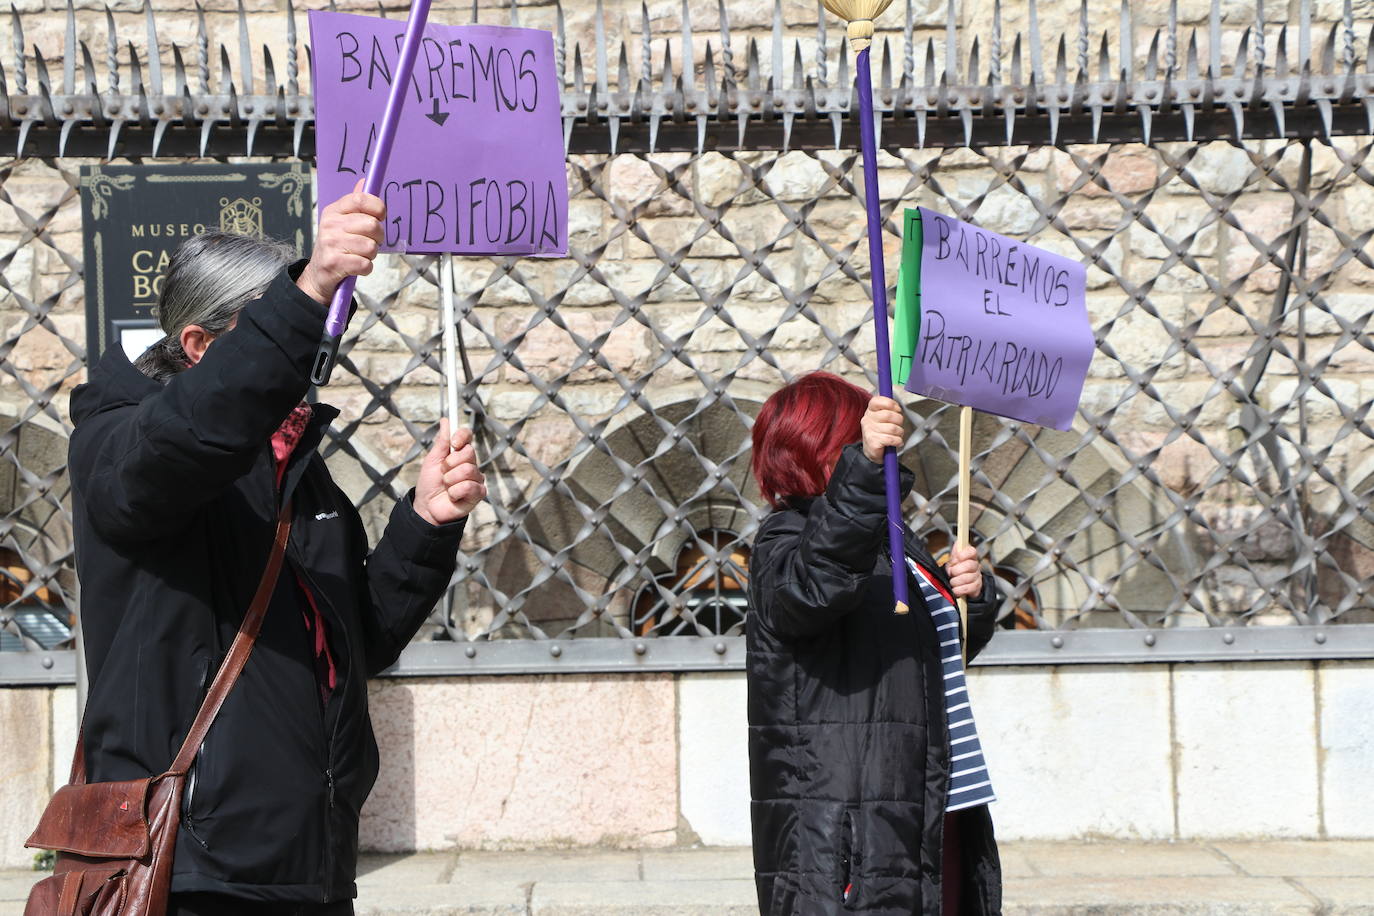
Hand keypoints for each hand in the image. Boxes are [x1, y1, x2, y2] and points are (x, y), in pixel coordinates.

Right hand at [296, 179, 385, 304]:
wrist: (318, 274)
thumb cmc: (337, 246)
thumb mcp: (342, 222)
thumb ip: (356, 204)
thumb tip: (366, 181)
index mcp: (334, 211)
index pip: (361, 199)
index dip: (378, 207)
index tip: (380, 217)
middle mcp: (330, 224)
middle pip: (372, 225)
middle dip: (378, 237)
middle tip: (370, 242)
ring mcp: (331, 243)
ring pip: (371, 247)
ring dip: (371, 255)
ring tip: (359, 255)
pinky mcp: (334, 263)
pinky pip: (365, 264)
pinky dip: (366, 268)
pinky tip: (356, 267)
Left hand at [415, 419, 485, 525]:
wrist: (427, 507)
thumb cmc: (429, 484)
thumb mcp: (432, 460)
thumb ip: (441, 442)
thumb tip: (446, 421)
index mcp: (460, 454)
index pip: (468, 436)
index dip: (461, 436)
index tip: (453, 442)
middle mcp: (471, 464)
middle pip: (468, 452)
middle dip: (450, 464)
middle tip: (443, 473)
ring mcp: (476, 479)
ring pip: (467, 470)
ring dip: (450, 480)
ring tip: (446, 486)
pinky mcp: (479, 493)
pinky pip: (469, 486)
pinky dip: (455, 491)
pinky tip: (453, 496)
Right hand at [860, 396, 903, 462]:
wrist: (872, 450)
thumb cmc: (880, 432)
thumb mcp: (883, 417)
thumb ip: (889, 409)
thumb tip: (897, 407)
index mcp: (870, 411)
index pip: (877, 401)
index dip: (890, 404)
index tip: (897, 410)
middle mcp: (867, 420)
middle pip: (888, 415)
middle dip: (899, 421)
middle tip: (898, 425)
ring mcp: (869, 431)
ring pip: (892, 428)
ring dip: (899, 433)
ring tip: (897, 435)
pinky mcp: (873, 442)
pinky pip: (891, 439)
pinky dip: (898, 441)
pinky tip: (896, 442)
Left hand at [945, 542, 983, 599]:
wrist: (959, 585)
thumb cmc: (956, 570)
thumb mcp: (953, 560)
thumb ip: (955, 553)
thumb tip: (958, 543)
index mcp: (970, 557)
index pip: (972, 551)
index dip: (964, 554)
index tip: (957, 558)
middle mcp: (976, 566)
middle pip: (970, 565)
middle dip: (957, 570)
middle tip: (951, 573)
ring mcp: (977, 577)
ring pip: (969, 577)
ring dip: (956, 581)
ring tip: (952, 582)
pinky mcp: (977, 587)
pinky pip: (970, 588)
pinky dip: (960, 590)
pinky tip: (955, 589)